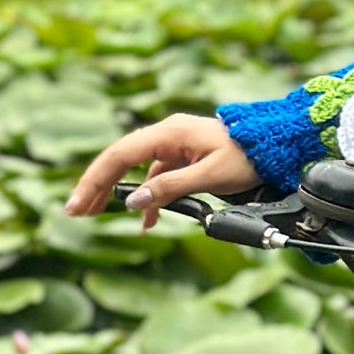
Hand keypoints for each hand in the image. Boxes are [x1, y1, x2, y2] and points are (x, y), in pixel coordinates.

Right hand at [64, 113, 258, 230]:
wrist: (278, 146)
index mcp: (169, 133)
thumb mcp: (210, 175)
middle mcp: (167, 134)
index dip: (95, 180)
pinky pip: (158, 176)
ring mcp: (175, 145)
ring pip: (137, 169)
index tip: (77, 204)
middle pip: (121, 160)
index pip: (120, 155)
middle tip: (75, 211)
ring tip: (97, 215)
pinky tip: (146, 220)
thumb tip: (135, 202)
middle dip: (97, 186)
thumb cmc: (248, 156)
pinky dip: (149, 197)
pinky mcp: (185, 157)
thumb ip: (171, 188)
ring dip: (120, 193)